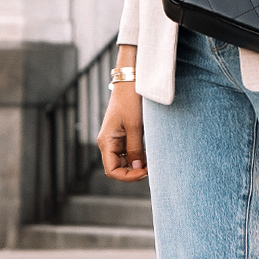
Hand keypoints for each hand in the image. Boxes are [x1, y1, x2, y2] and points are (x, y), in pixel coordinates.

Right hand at [97, 45, 146, 181]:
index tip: (145, 172)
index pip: (112, 171)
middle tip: (152, 168)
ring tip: (151, 159)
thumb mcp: (135, 126)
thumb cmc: (131, 100)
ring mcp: (114, 139)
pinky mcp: (122, 134)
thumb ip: (135, 149)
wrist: (131, 81)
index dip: (128, 176)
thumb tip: (137, 168)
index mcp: (106, 142)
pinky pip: (128, 152)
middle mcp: (107, 143)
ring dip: (137, 164)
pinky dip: (138, 155)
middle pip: (118, 168)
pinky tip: (148, 152)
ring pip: (124, 161)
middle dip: (134, 171)